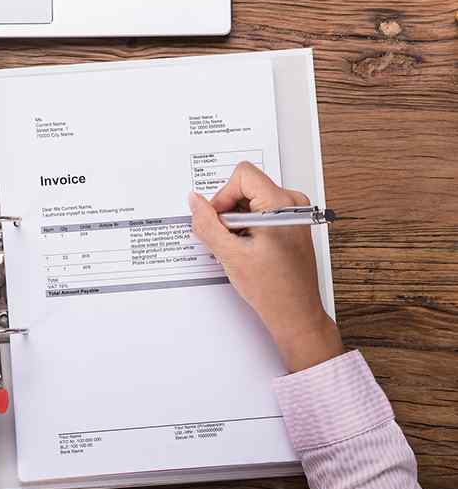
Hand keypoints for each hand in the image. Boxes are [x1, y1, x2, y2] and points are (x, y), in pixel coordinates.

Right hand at [188, 162, 342, 372]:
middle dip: (229, 211)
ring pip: (251, 201)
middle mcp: (293, 204)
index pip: (242, 175)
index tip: (219, 220)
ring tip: (240, 248)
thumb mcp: (230, 254)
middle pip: (246, 187)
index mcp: (282, 205)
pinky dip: (247, 228)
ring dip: (237, 222)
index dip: (223, 196)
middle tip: (229, 239)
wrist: (294, 313)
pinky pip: (260, 212)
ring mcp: (294, 214)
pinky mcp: (290, 224)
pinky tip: (248, 250)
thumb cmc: (273, 289)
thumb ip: (207, 223)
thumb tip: (195, 201)